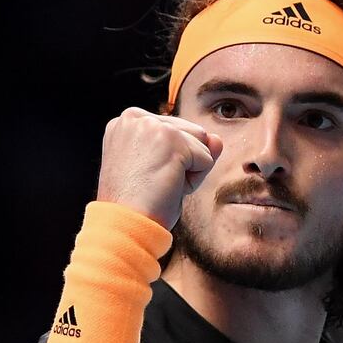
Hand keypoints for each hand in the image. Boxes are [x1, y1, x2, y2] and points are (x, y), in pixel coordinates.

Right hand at [96, 106, 223, 229]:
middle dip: (183, 162)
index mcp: (127, 122)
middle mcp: (136, 117)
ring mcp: (154, 125)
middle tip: (154, 183)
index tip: (144, 177)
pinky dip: (195, 180)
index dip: (170, 160)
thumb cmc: (138, 204)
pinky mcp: (172, 139)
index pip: (174, 131)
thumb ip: (191, 147)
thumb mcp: (163, 169)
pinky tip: (169, 187)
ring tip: (160, 185)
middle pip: (191, 132)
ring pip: (201, 144)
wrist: (125, 224)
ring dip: (189, 171)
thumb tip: (217, 139)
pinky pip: (206, 159)